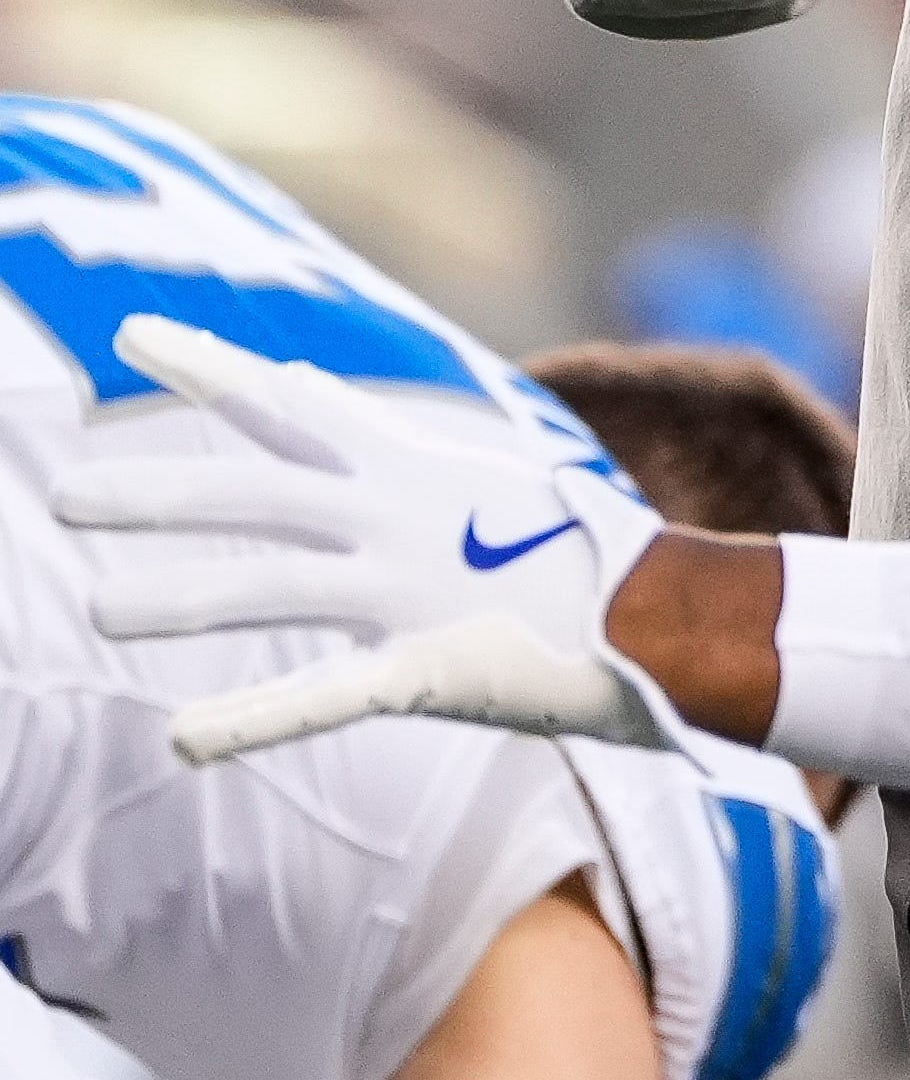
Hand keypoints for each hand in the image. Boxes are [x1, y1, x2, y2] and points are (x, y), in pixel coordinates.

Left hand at [47, 317, 683, 762]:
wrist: (672, 612)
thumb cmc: (573, 551)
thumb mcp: (473, 477)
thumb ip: (374, 442)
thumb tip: (297, 387)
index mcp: (415, 467)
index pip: (293, 406)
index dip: (211, 370)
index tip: (133, 341)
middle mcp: (402, 517)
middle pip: (259, 496)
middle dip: (159, 494)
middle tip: (67, 493)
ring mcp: (414, 590)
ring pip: (276, 587)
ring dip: (182, 598)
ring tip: (97, 615)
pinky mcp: (434, 666)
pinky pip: (328, 695)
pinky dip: (252, 719)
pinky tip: (182, 739)